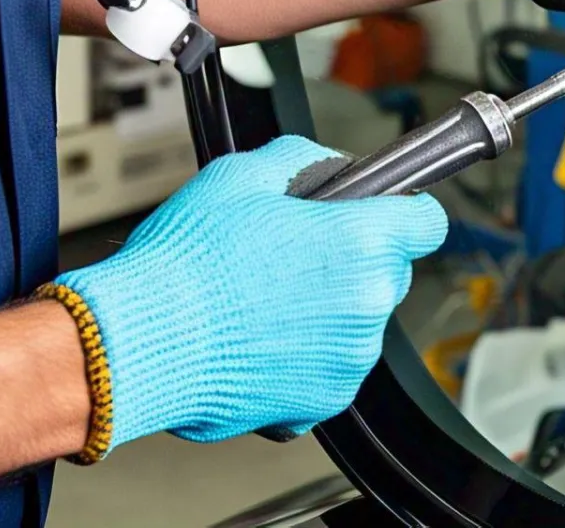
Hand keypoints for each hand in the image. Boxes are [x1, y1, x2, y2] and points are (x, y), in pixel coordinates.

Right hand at [41, 136, 446, 455]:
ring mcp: (347, 361)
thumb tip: (331, 170)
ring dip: (327, 308)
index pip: (427, 222)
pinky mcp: (319, 403)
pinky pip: (327, 366)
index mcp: (362, 243)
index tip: (383, 212)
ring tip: (263, 296)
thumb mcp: (245, 173)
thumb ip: (306, 161)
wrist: (138, 341)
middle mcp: (367, 305)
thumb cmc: (188, 260)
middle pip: (389, 270)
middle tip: (295, 251)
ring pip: (357, 321)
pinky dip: (303, 354)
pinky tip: (256, 334)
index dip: (404, 211)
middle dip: (354, 257)